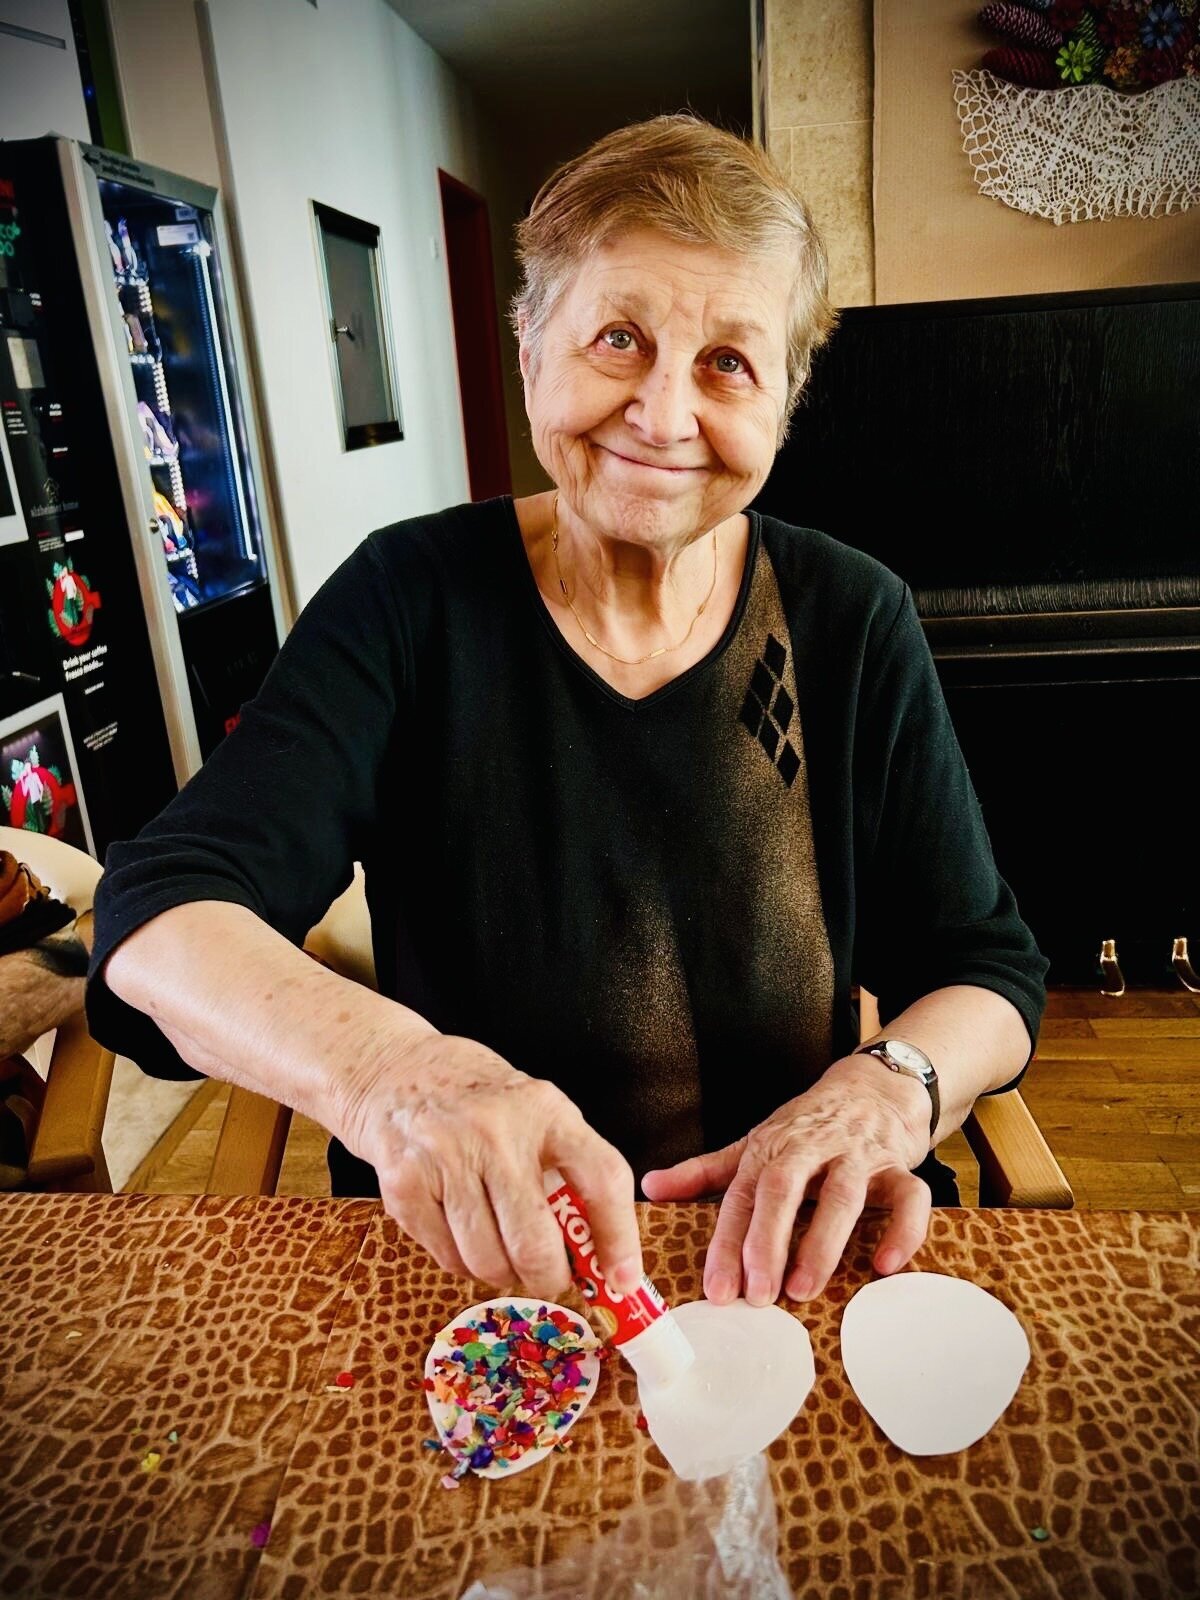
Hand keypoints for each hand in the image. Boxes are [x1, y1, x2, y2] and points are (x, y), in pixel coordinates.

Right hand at [337, 1032, 642, 1299]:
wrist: (397, 1071)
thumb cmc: (481, 1101)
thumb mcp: (536, 1112)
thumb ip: (567, 1169)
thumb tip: (599, 1256)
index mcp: (545, 1111)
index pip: (601, 1178)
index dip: (619, 1237)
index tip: (622, 1277)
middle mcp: (496, 1131)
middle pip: (535, 1243)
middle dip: (549, 1278)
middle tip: (549, 1276)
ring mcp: (446, 1157)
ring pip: (488, 1262)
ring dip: (502, 1274)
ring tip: (501, 1248)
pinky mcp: (404, 1184)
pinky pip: (448, 1259)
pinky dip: (463, 1263)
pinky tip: (462, 1232)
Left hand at [641, 1056, 931, 1304]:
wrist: (875, 1085)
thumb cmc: (808, 1125)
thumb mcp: (755, 1143)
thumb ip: (706, 1171)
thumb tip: (651, 1187)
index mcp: (771, 1148)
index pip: (742, 1195)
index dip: (727, 1242)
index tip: (717, 1288)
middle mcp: (812, 1148)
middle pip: (785, 1189)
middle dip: (768, 1242)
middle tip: (758, 1294)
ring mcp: (858, 1155)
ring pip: (843, 1195)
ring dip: (822, 1244)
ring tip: (803, 1288)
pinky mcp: (899, 1165)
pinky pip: (909, 1198)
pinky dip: (901, 1232)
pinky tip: (884, 1266)